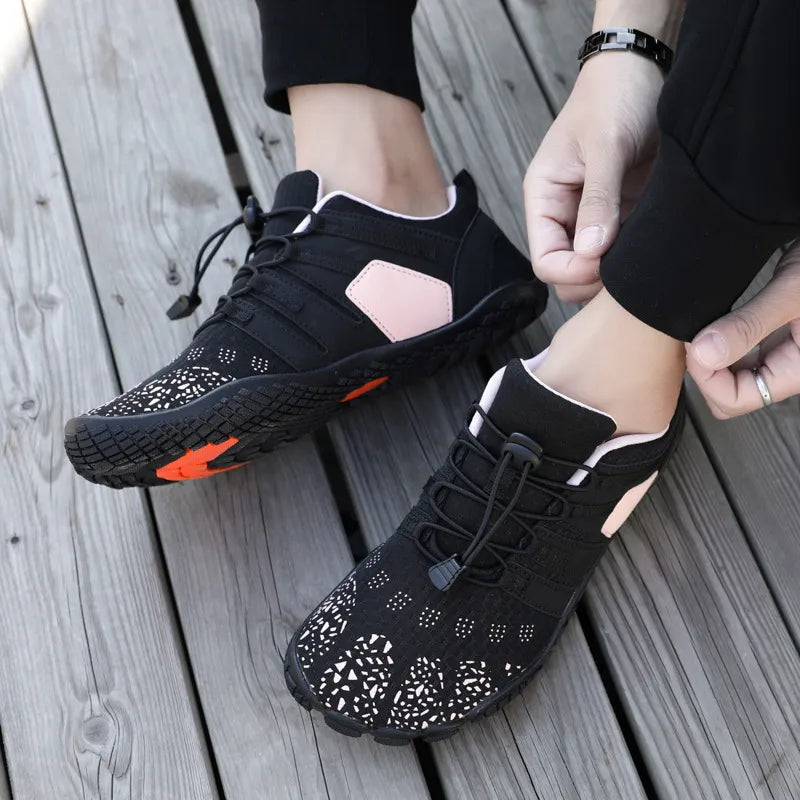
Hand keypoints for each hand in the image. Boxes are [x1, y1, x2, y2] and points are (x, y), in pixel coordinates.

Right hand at [524, 54, 662, 302]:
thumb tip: (590, 252)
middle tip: (628, 268)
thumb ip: (598, 200)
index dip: (572, 272)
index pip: (545, 261)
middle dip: (593, 279)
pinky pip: (622, 251)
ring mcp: (593, 217)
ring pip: (595, 268)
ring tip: (643, 254)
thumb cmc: (614, 96)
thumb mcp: (605, 146)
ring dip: (617, 271)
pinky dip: (634, 258)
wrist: (643, 68)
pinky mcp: (622, 214)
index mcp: (544, 199)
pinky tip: (653, 245)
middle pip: (567, 273)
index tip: (605, 264)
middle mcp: (564, 214)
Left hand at [686, 244, 799, 416]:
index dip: (707, 377)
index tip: (695, 343)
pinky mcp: (771, 334)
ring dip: (708, 355)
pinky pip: (734, 352)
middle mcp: (787, 366)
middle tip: (693, 333)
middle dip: (704, 370)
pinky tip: (707, 318)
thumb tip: (704, 356)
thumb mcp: (792, 290)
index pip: (734, 400)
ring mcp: (778, 351)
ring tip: (700, 324)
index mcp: (797, 369)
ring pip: (727, 374)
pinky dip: (715, 340)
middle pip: (727, 393)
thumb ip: (750, 325)